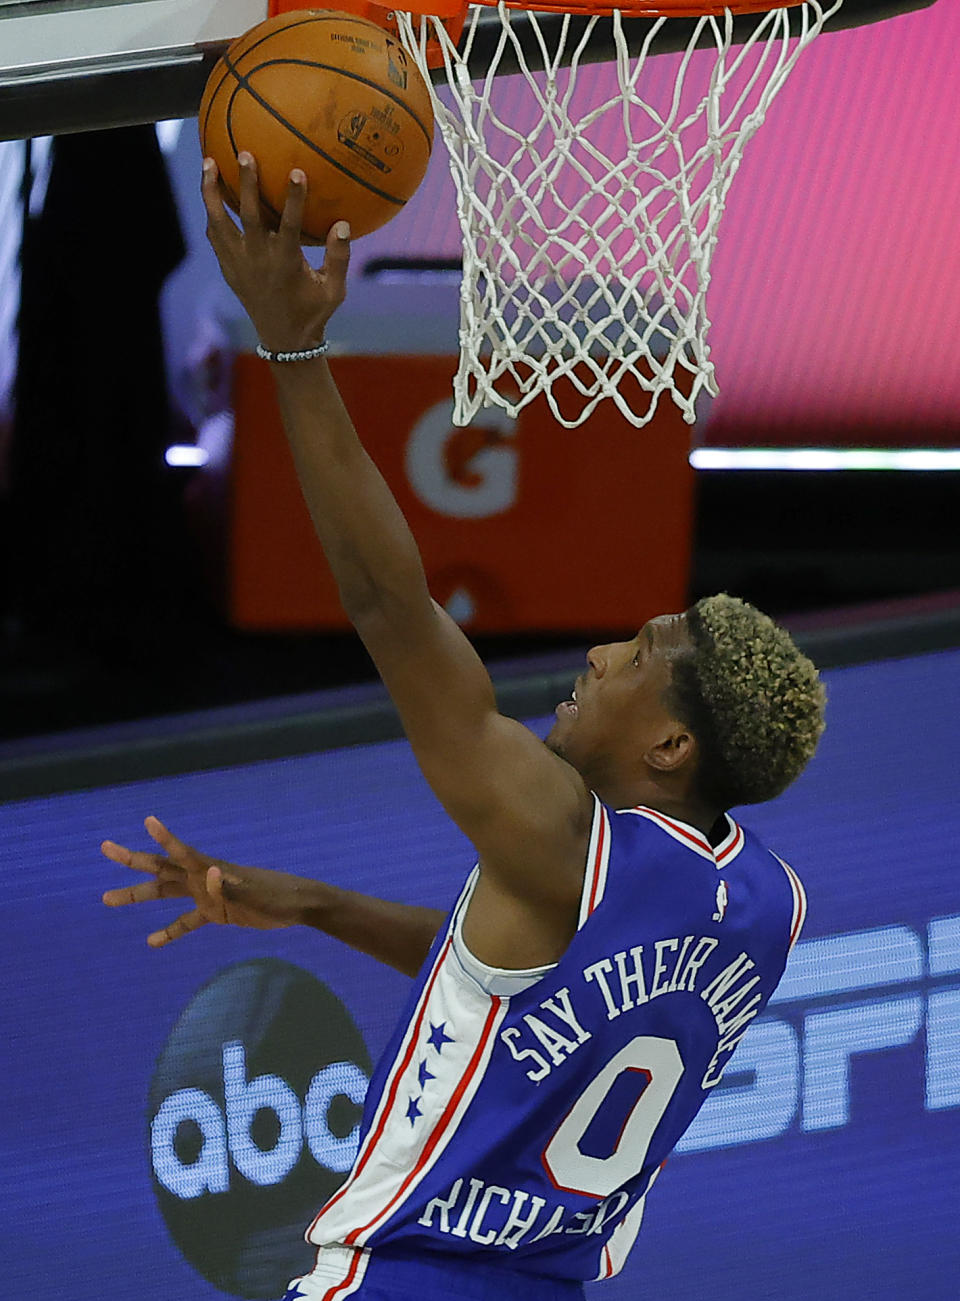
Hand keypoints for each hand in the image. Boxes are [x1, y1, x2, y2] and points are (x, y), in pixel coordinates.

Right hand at [101, 816, 311, 947]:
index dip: (164, 837)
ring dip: (138, 895)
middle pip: (160, 868)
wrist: (295, 905)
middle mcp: (202, 878)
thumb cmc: (276, 894)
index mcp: (210, 869)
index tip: (148, 821)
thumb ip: (228, 883)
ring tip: (107, 898)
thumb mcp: (252, 890)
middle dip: (132, 859)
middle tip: (105, 848)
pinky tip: (150, 941)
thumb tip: (209, 872)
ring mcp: (206, 895)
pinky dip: (170, 932)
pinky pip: (186, 922)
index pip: (181, 852)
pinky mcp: (215, 912)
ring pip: (165, 894)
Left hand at [201, 151, 349, 353]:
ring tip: (208, 162)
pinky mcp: (228, 268)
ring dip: (212, 192)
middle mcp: (258, 260)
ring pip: (219, 222)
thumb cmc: (313, 312)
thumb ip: (339, 258)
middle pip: (249, 216)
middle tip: (245, 153)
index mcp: (285, 264)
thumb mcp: (334, 290)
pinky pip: (215, 236)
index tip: (297, 172)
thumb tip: (343, 223)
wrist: (283, 341)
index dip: (293, 199)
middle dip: (247, 184)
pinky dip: (212, 213)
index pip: (288, 226)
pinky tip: (211, 193)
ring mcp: (238, 264)